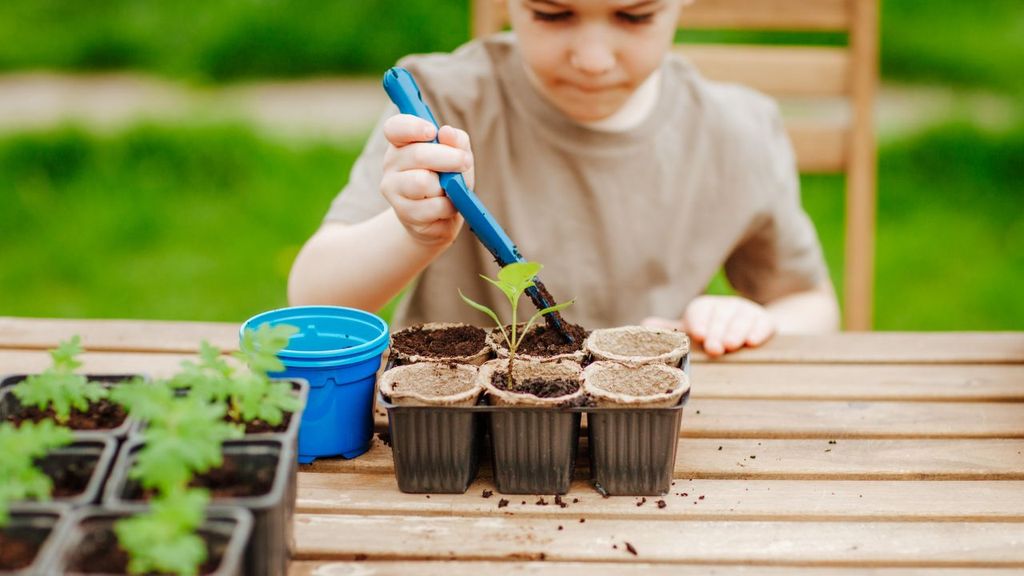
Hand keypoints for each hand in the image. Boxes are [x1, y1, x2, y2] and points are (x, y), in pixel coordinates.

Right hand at [381, 114, 474, 246]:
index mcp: (401, 143)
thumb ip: (456, 141)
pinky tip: (448, 206)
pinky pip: (433, 206)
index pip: (394, 128)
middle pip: (417, 155)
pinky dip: (448, 206)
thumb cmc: (448, 179)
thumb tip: (447, 132)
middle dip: (448, 158)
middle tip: (465, 162)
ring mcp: (393, 190)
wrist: (440, 218)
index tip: (432, 132)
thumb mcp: (458, 155)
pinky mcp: (404, 213)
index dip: (412, 127)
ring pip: (422, 182)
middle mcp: (391, 164)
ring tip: (450, 189)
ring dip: (446, 186)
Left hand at [642, 295, 775, 357]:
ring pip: (741, 319)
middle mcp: (724, 306)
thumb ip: (672, 330)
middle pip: (720, 317)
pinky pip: (762, 323)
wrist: (746, 330)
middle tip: (714, 348)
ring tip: (732, 346)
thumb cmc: (711, 333)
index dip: (698, 322)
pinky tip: (753, 342)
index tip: (697, 335)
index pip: (700, 311)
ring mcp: (746, 312)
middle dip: (717, 331)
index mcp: (704, 308)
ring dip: (736, 332)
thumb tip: (644, 325)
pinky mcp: (764, 320)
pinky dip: (758, 331)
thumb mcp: (692, 331)